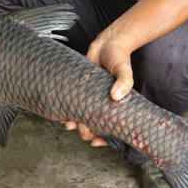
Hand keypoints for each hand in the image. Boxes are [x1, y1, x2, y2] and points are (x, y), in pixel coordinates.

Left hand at [63, 25, 134, 146]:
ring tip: (68, 123)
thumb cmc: (119, 58)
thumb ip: (124, 81)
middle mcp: (102, 104)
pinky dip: (66, 110)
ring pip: (81, 118)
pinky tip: (62, 113)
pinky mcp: (78, 90)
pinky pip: (72, 104)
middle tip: (81, 129)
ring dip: (74, 124)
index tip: (96, 142)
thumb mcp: (125, 69)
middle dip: (86, 132)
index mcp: (115, 105)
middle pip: (93, 127)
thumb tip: (115, 95)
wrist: (106, 44)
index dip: (104, 139)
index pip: (112, 129)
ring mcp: (89, 98)